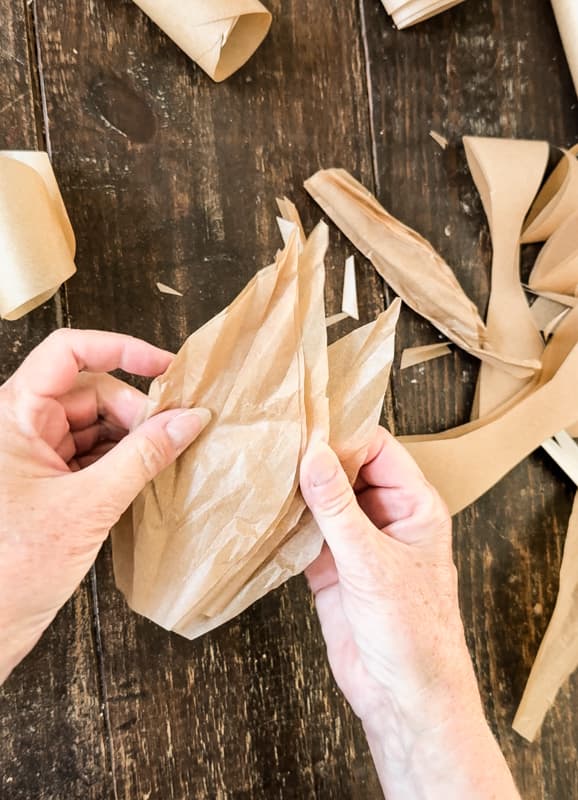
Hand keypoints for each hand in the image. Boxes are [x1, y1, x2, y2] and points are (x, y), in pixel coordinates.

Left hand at [0, 329, 209, 683]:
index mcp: (12, 414)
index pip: (68, 353)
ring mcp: (31, 454)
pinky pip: (89, 453)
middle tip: (171, 437)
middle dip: (134, 410)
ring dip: (131, 437)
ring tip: (163, 457)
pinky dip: (120, 460)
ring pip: (92, 424)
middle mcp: (18, 426)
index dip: (120, 349)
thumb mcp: (88, 505)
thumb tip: (189, 420)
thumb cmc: (12, 568)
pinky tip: (146, 474)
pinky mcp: (44, 482)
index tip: (167, 368)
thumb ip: (143, 457)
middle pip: (89, 391)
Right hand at [300, 428, 518, 798]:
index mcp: (413, 506)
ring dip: (297, 490)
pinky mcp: (332, 568)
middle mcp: (385, 517)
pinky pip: (307, 533)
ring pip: (324, 500)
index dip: (344, 437)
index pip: (378, 449)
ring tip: (262, 470)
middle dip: (315, 459)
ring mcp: (357, 543)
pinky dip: (287, 524)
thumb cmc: (412, 630)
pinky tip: (264, 511)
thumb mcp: (372, 562)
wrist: (401, 697)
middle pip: (348, 470)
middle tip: (275, 443)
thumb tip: (314, 453)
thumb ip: (338, 507)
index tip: (305, 430)